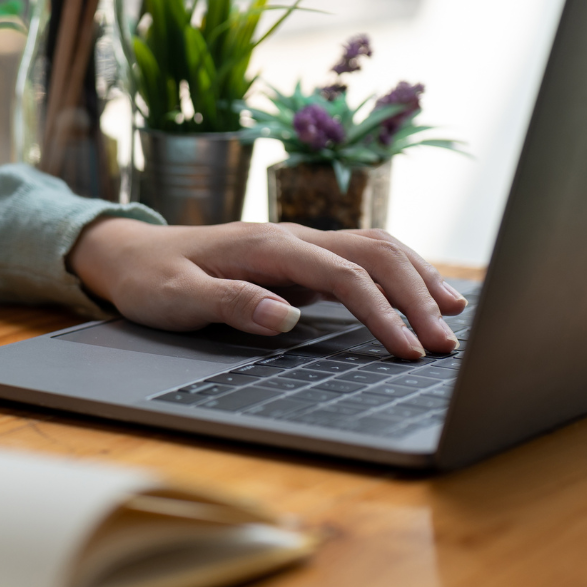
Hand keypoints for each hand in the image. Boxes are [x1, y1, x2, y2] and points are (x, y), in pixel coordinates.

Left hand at [66, 219, 466, 360]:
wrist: (132, 254)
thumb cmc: (152, 280)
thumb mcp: (177, 298)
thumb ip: (231, 303)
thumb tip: (285, 317)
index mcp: (268, 246)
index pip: (343, 274)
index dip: (381, 311)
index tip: (406, 349)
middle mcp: (292, 237)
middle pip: (374, 254)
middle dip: (416, 295)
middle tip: (446, 344)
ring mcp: (299, 245)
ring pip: (375, 249)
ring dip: (416, 279)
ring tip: (455, 315)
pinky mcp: (299, 261)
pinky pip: (361, 259)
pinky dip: (398, 274)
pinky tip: (422, 295)